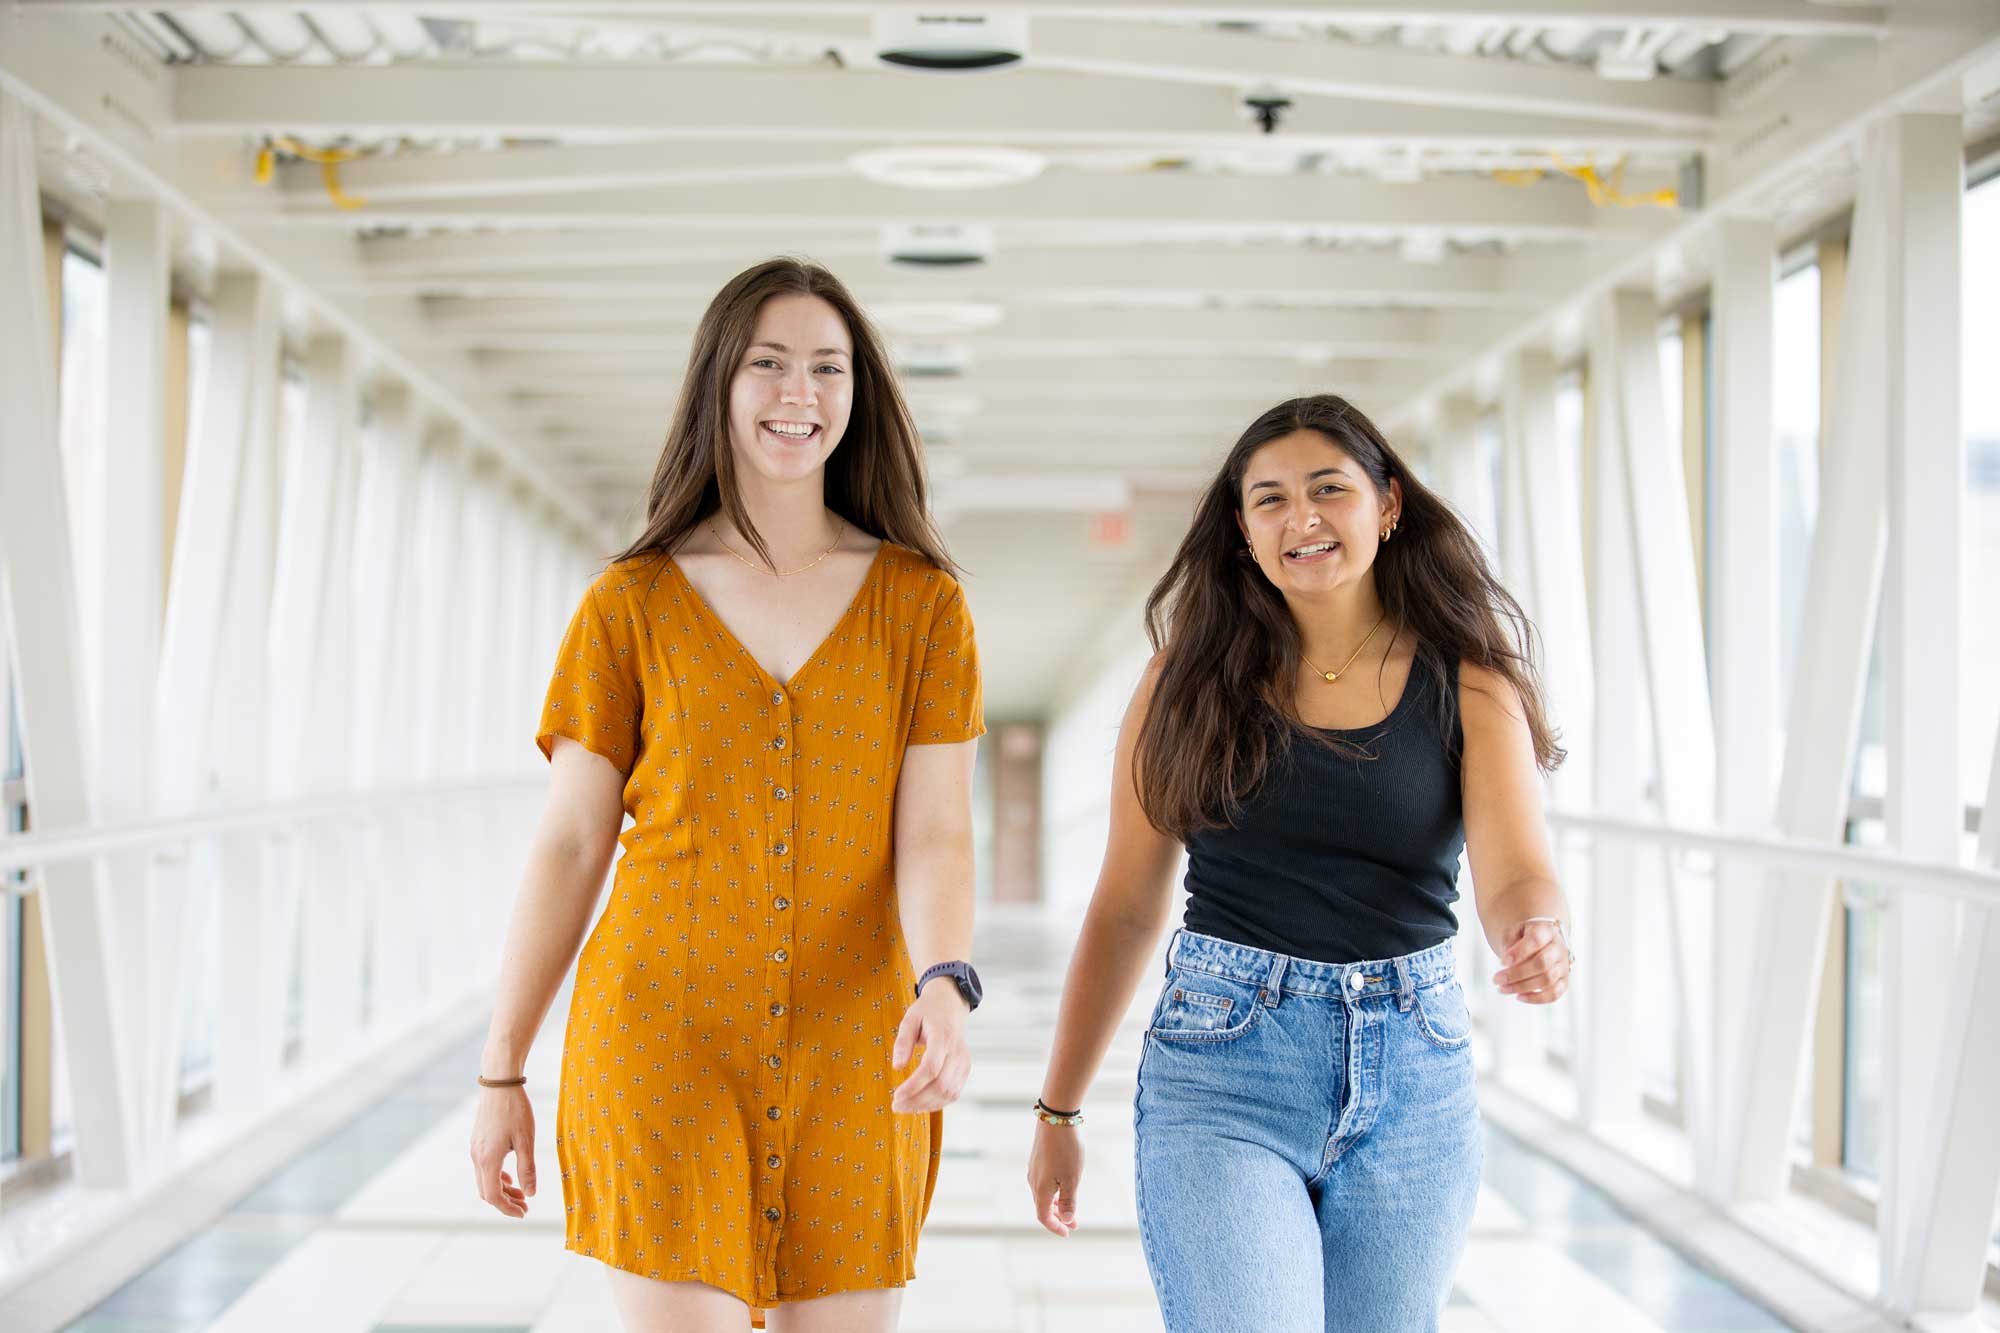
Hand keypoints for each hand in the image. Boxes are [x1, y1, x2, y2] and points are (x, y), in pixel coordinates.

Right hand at [469, 1084, 536, 1216]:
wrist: (499, 1082)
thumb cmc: (515, 1110)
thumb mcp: (526, 1141)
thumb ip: (527, 1169)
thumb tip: (530, 1194)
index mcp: (488, 1160)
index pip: (493, 1196)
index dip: (508, 1209)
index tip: (524, 1213)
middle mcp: (477, 1157)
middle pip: (487, 1192)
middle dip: (505, 1202)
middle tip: (525, 1206)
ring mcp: (475, 1149)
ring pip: (484, 1180)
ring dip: (502, 1190)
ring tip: (521, 1193)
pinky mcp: (478, 1141)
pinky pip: (484, 1168)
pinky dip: (496, 1177)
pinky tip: (510, 1177)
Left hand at [890, 982, 970, 1113]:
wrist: (951, 1005)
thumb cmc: (927, 1012)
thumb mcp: (910, 1019)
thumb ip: (903, 1041)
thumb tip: (897, 1067)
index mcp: (943, 1037)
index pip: (931, 1068)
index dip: (913, 1086)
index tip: (896, 1095)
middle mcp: (957, 1052)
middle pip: (940, 1085)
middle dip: (917, 1100)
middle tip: (896, 1105)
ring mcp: (964, 1062)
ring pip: (948, 1093)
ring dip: (926, 1105)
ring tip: (905, 1107)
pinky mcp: (965, 1070)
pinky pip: (954, 1093)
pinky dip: (937, 1103)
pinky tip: (920, 1104)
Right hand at [1027, 1117, 1082, 1235]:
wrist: (1055, 1120)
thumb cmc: (1066, 1150)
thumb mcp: (1072, 1179)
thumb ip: (1069, 1201)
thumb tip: (1067, 1220)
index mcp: (1040, 1190)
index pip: (1044, 1217)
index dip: (1055, 1228)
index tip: (1068, 1233)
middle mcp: (1033, 1181)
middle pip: (1043, 1207)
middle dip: (1058, 1217)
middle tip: (1075, 1224)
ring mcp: (1034, 1170)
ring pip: (1043, 1195)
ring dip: (1056, 1205)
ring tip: (1071, 1208)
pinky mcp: (1037, 1160)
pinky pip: (1043, 1183)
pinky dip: (1054, 1192)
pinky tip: (1064, 1188)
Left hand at [1493, 918, 1572, 1004]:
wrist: (1542, 942)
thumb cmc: (1525, 937)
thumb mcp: (1514, 931)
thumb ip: (1509, 941)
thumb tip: (1507, 960)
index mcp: (1546, 931)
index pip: (1536, 939)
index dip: (1519, 952)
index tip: (1502, 962)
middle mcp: (1558, 948)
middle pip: (1541, 963)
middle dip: (1516, 974)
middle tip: (1497, 979)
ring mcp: (1563, 965)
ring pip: (1547, 980)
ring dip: (1522, 987)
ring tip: (1503, 988)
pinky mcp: (1564, 981)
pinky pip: (1554, 994)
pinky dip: (1537, 998)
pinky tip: (1519, 997)